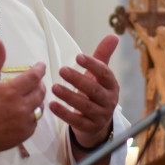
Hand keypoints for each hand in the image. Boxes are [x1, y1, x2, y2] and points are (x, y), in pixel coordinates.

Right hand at [0, 38, 45, 164]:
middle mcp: (21, 108)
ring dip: (36, 100)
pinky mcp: (22, 136)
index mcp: (11, 91)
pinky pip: (34, 123)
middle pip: (40, 92)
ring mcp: (23, 123)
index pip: (34, 77)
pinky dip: (31, 116)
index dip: (39, 69)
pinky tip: (22, 113)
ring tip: (28, 96)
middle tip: (34, 81)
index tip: (40, 66)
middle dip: (39, 84)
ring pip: (39, 108)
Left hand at [50, 34, 119, 148]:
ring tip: (54, 87)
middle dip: (78, 80)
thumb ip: (103, 56)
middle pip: (94, 90)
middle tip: (62, 70)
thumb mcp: (99, 75)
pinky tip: (51, 104)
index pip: (104, 74)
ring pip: (84, 106)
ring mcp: (100, 116)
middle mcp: (109, 101)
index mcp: (112, 85)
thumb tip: (113, 36)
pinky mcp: (89, 128)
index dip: (92, 65)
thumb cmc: (95, 93)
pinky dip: (63, 113)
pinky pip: (76, 121)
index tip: (78, 56)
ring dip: (68, 96)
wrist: (97, 123)